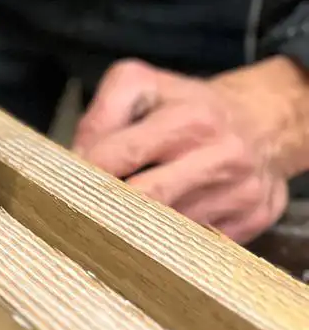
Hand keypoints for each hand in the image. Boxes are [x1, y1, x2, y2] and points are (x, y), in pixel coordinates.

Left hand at [73, 56, 308, 242]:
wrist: (263, 122)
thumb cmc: (188, 105)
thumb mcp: (140, 85)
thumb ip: (100, 116)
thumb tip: (77, 159)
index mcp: (190, 120)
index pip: (124, 156)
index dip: (88, 173)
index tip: (67, 183)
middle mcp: (221, 157)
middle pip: (148, 199)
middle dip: (109, 206)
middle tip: (81, 212)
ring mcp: (241, 193)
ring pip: (170, 229)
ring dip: (136, 228)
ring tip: (113, 223)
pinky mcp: (252, 220)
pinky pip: (198, 244)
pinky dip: (170, 242)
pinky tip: (153, 232)